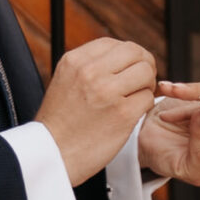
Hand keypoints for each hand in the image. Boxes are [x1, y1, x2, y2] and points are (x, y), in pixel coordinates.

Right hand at [35, 39, 156, 184]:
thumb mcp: (65, 81)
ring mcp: (108, 92)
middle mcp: (90, 72)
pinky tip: (131, 114)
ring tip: (134, 98)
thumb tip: (121, 56)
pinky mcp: (122, 114)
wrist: (52, 156)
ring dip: (146, 85)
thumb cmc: (60, 123)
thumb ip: (90, 65)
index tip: (128, 69)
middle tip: (140, 82)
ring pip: (146, 73)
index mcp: (75, 61)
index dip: (127, 56)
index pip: (114, 43)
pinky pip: (148, 98)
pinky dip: (144, 105)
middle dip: (143, 66)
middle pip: (136, 53)